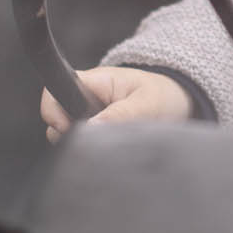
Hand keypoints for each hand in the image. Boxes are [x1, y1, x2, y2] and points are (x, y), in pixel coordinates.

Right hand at [40, 66, 192, 140]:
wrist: (178, 102)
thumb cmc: (163, 95)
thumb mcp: (148, 103)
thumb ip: (121, 114)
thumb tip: (91, 129)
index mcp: (93, 82)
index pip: (54, 94)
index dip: (55, 114)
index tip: (73, 130)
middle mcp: (84, 98)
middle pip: (55, 120)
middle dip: (71, 135)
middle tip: (102, 139)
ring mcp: (88, 115)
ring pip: (67, 136)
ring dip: (85, 144)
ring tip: (114, 142)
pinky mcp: (95, 131)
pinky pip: (83, 144)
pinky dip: (93, 150)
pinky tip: (112, 149)